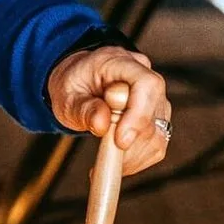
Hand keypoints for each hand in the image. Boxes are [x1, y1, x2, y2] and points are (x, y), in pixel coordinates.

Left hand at [48, 45, 170, 175]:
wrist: (78, 83)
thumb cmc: (73, 85)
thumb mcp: (66, 95)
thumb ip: (83, 108)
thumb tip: (102, 124)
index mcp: (120, 62)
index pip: (147, 84)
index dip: (138, 115)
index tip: (121, 141)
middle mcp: (144, 76)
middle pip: (153, 113)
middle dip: (130, 143)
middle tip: (103, 157)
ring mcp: (155, 98)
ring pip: (157, 133)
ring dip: (132, 156)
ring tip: (105, 161)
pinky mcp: (157, 118)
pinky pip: (156, 144)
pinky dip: (137, 159)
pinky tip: (117, 160)